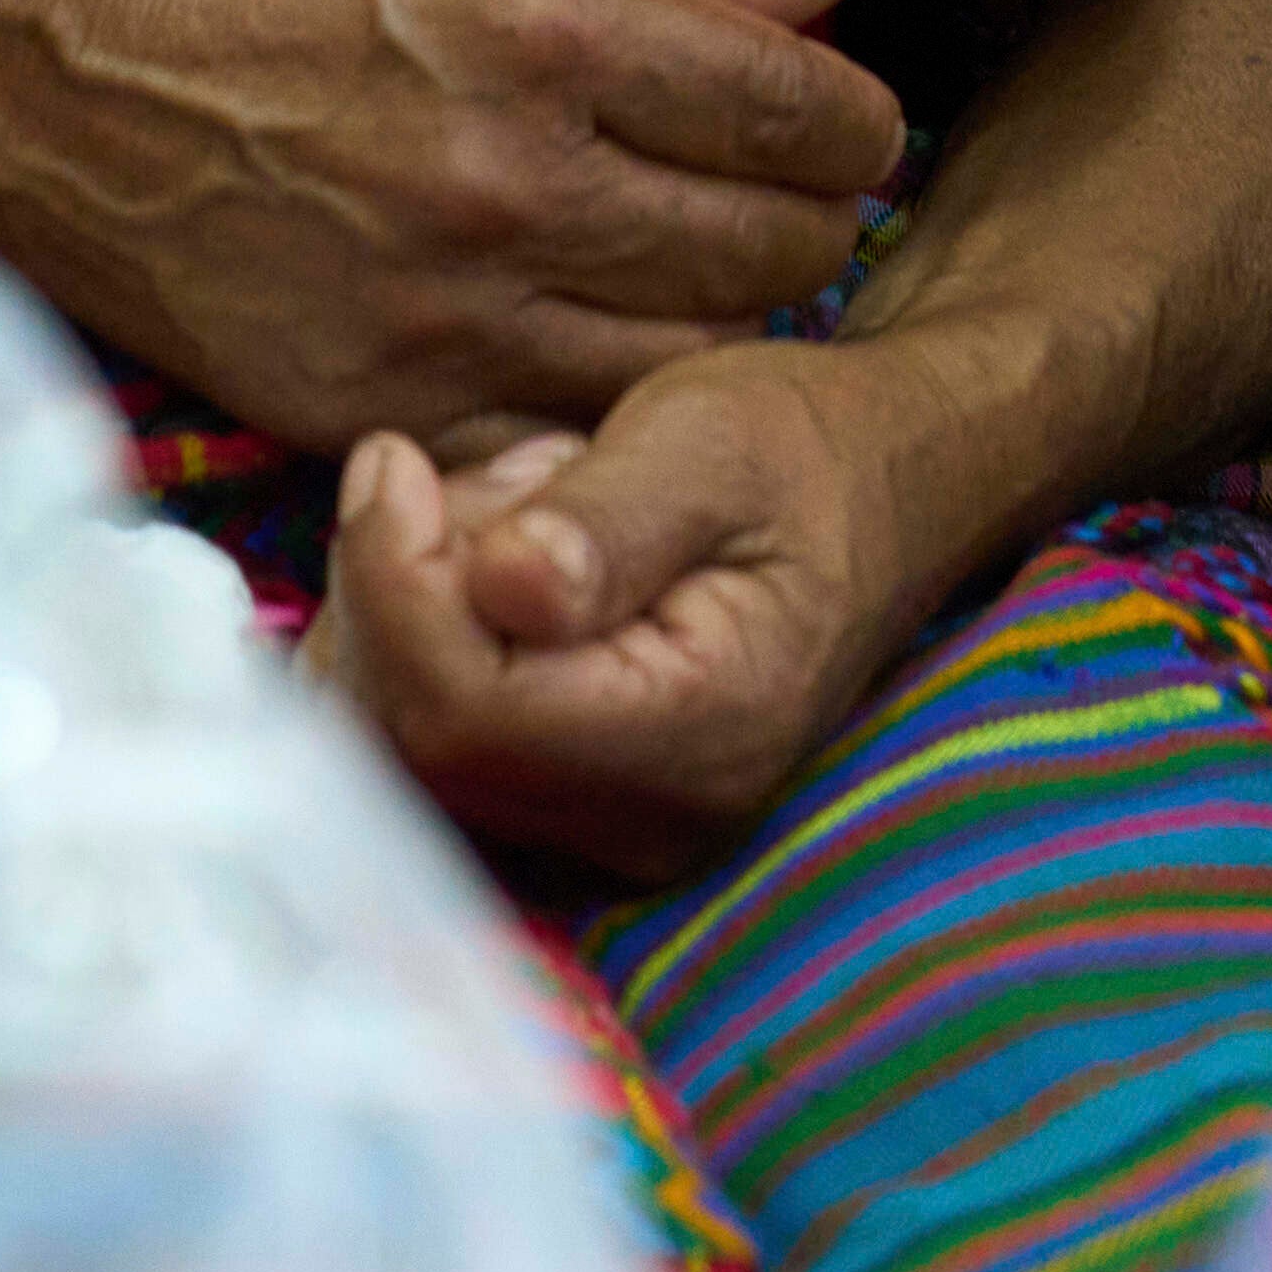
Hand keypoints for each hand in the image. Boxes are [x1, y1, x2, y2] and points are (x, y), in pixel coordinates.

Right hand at [0, 0, 906, 453]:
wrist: (52, 71)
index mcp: (544, 28)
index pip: (798, 110)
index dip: (849, 117)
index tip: (839, 117)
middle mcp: (508, 181)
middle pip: (776, 249)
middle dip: (812, 219)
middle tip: (783, 194)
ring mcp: (445, 311)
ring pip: (693, 357)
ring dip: (726, 316)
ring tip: (699, 264)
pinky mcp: (384, 404)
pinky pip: (568, 431)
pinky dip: (607, 395)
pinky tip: (591, 333)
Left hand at [309, 349, 935, 883]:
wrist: (878, 495)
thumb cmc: (800, 451)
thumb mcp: (712, 440)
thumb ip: (608, 521)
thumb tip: (502, 586)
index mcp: (704, 732)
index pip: (466, 710)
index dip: (394, 586)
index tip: (393, 460)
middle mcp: (651, 819)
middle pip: (414, 741)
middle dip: (400, 590)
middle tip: (488, 477)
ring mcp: (606, 831)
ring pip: (399, 745)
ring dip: (410, 608)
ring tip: (522, 512)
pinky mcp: (567, 810)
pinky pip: (424, 743)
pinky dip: (422, 640)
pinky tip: (500, 570)